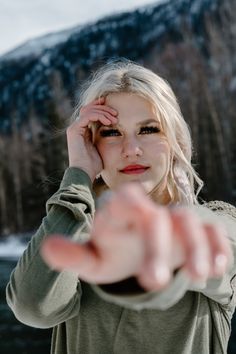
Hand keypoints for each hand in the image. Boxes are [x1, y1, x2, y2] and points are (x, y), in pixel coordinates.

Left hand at [41, 183, 231, 290]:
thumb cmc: (113, 252)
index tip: (131, 212)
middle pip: (155, 218)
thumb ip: (71, 254)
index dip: (127, 203)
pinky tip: (218, 268)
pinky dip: (217, 245)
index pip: (123, 199)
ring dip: (195, 246)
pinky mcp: (194, 233)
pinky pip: (210, 231)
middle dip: (155, 247)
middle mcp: (149, 213)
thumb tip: (46, 248)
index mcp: (121, 213)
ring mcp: (173, 221)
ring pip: (188, 220)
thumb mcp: (91, 259)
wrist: (138, 251)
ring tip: (198, 276)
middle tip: (152, 281)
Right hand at [67, 96, 117, 180]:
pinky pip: (88, 116)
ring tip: (115, 119)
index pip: (91, 113)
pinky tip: (109, 122)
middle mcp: (76, 128)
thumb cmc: (94, 166)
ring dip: (104, 112)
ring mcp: (74, 128)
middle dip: (104, 108)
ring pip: (89, 110)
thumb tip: (115, 133)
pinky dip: (99, 116)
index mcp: (82, 131)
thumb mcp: (102, 149)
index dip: (102, 108)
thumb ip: (103, 139)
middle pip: (89, 109)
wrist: (84, 173)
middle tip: (116, 113)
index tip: (115, 111)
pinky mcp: (74, 130)